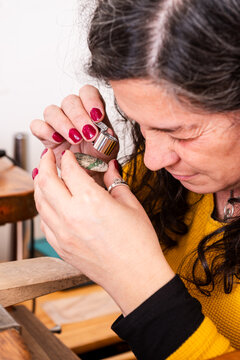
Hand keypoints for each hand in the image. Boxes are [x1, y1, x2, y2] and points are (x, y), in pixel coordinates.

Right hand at [30, 85, 118, 184]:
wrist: (88, 173)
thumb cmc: (99, 157)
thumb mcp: (109, 148)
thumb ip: (109, 138)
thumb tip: (107, 131)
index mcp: (90, 109)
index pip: (88, 92)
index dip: (91, 101)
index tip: (97, 117)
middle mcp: (73, 112)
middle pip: (70, 101)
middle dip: (79, 117)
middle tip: (88, 133)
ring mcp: (57, 122)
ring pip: (52, 111)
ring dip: (63, 124)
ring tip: (75, 139)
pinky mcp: (44, 134)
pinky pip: (37, 125)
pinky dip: (46, 131)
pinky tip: (58, 140)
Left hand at [33, 149, 173, 314]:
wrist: (135, 276)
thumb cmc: (138, 245)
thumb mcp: (131, 205)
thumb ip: (115, 182)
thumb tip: (109, 168)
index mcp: (91, 201)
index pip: (70, 170)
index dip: (67, 158)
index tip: (68, 154)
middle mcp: (71, 216)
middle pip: (45, 182)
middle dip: (45, 164)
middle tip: (49, 156)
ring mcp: (62, 234)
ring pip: (40, 202)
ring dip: (41, 185)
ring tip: (46, 176)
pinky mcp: (60, 247)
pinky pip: (44, 221)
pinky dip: (44, 207)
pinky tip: (52, 203)